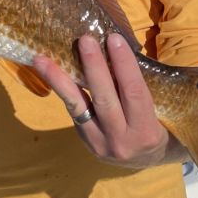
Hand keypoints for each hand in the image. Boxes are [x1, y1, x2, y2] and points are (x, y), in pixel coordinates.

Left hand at [33, 33, 170, 167]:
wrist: (144, 158)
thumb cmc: (155, 123)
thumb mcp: (156, 108)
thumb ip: (136, 84)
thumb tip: (114, 46)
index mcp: (146, 130)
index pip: (134, 93)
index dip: (124, 65)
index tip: (114, 38)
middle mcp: (122, 140)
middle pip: (105, 100)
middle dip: (94, 67)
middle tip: (85, 40)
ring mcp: (100, 144)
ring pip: (78, 107)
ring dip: (59, 80)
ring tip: (42, 59)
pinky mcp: (85, 141)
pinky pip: (72, 111)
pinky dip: (61, 89)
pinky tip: (47, 71)